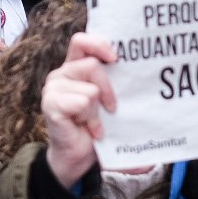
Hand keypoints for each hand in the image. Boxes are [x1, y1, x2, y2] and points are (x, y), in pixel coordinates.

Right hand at [40, 33, 116, 190]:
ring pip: (90, 89)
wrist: (78, 157)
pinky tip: (89, 129)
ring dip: (97, 109)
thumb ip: (116, 83)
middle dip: (108, 88)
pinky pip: (81, 103)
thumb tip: (147, 74)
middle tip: (112, 107)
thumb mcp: (108, 100)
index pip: (81, 41)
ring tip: (94, 122)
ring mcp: (53, 89)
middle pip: (92, 65)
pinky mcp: (50, 105)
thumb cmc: (97, 126)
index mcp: (74, 67)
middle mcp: (61, 74)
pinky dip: (91, 120)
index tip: (115, 58)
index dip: (99, 44)